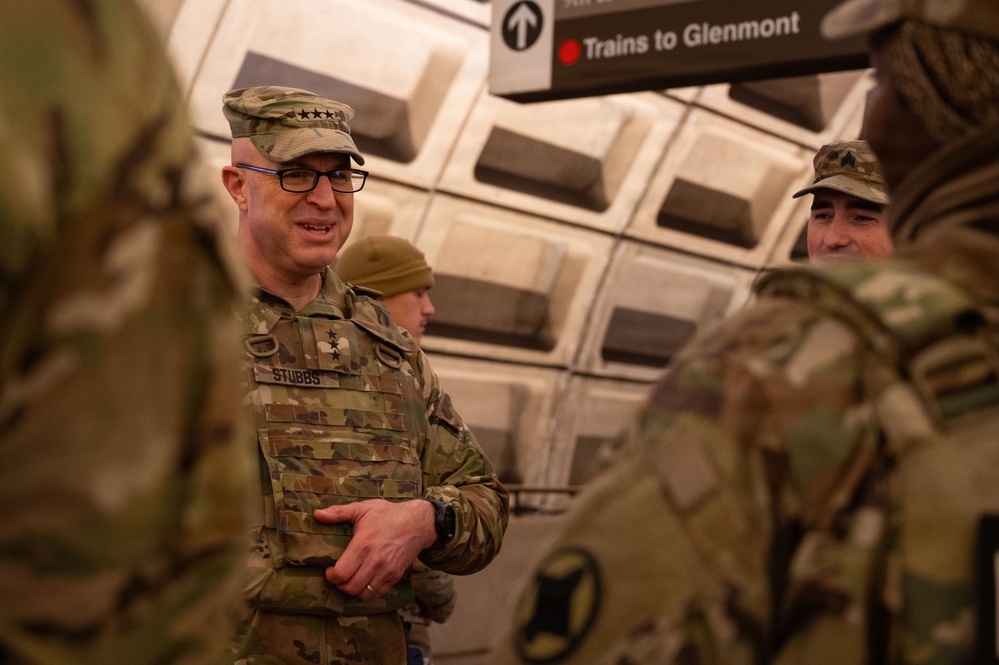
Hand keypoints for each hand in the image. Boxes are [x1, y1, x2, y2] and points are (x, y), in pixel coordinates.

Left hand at [313, 499, 436, 598]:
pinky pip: (377, 593)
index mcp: (363, 545)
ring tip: (350, 580)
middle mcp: (375, 561)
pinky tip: (363, 582)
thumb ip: (338, 512)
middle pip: (350, 587)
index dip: (331, 576)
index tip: (329, 570)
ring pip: (363, 593)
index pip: (341, 573)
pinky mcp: (395, 576)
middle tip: (338, 576)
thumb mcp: (362, 508)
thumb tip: (316, 514)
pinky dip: (367, 592)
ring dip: (352, 590)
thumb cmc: (388, 514)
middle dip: (339, 585)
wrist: (418, 523)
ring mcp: (386, 571)